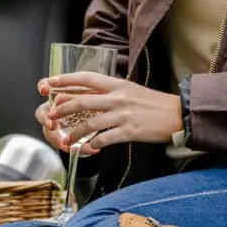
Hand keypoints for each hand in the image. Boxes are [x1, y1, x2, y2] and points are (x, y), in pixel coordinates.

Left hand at [40, 71, 183, 151]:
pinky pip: (105, 138)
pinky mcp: (129, 131)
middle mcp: (117, 98)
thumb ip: (111, 91)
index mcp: (117, 84)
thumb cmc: (153, 103)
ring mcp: (123, 115)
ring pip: (90, 123)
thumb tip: (90, 95)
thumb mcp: (131, 90)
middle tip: (50, 116)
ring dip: (75, 132)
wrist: (177, 115)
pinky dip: (94, 144)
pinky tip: (88, 147)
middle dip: (62, 110)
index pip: (86, 78)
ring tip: (66, 139)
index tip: (50, 82)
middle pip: (82, 101)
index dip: (66, 80)